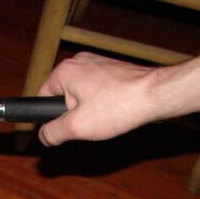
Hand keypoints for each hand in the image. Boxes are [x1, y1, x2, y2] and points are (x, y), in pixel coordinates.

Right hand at [37, 52, 156, 145]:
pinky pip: (98, 90)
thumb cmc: (119, 106)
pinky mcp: (113, 69)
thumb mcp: (77, 127)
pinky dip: (103, 103)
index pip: (41, 98)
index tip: (62, 130)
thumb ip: (52, 133)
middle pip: (62, 96)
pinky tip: (114, 111)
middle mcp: (79, 62)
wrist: (158, 94)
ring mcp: (98, 63)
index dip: (49, 118)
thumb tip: (43, 136)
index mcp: (64, 71)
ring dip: (89, 110)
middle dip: (72, 114)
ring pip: (81, 94)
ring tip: (104, 118)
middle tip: (87, 125)